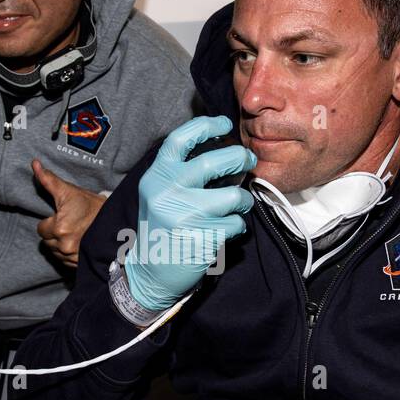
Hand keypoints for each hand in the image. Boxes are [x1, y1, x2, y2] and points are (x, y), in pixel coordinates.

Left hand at [32, 159, 105, 268]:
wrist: (117, 222)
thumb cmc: (93, 206)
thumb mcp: (70, 191)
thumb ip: (49, 180)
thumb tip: (34, 163)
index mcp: (59, 228)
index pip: (40, 229)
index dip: (49, 222)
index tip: (62, 217)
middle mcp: (65, 245)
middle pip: (47, 241)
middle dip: (54, 233)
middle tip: (70, 224)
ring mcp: (73, 257)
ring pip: (55, 252)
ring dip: (61, 244)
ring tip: (76, 233)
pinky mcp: (80, 264)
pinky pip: (65, 261)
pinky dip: (70, 253)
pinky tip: (80, 242)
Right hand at [123, 116, 255, 310]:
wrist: (152, 275)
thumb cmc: (162, 230)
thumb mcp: (159, 195)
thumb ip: (180, 172)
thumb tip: (221, 147)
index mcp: (156, 178)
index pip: (180, 140)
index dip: (205, 126)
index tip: (225, 124)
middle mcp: (168, 193)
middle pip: (214, 162)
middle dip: (239, 158)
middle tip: (247, 162)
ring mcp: (185, 216)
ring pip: (234, 196)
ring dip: (243, 201)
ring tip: (238, 206)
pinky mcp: (203, 238)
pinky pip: (236, 223)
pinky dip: (238, 226)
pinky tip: (227, 231)